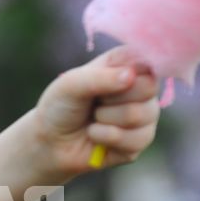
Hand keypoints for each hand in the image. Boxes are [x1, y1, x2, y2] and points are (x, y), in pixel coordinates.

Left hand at [32, 46, 160, 178]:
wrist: (50, 142)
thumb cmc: (60, 106)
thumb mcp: (70, 85)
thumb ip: (99, 78)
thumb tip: (130, 76)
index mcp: (125, 63)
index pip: (147, 58)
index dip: (128, 71)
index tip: (105, 80)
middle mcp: (140, 86)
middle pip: (149, 87)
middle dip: (112, 98)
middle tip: (95, 101)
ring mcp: (144, 114)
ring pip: (141, 115)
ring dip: (107, 120)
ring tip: (93, 119)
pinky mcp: (140, 141)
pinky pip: (137, 140)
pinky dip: (107, 138)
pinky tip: (96, 135)